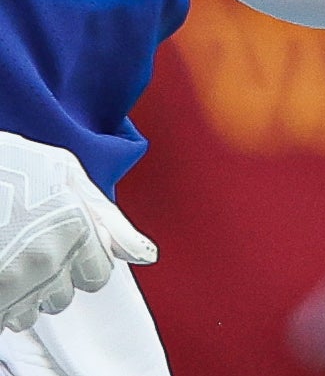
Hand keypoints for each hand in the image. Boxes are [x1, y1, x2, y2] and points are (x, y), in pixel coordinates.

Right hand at [0, 131, 153, 334]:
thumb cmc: (14, 166)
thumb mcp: (69, 176)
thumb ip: (110, 221)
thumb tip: (146, 257)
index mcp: (75, 230)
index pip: (98, 276)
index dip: (81, 260)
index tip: (62, 243)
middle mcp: (48, 261)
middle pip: (62, 298)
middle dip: (50, 279)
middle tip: (27, 247)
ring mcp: (12, 283)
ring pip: (28, 314)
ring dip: (21, 294)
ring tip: (7, 257)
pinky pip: (3, 320)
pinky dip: (1, 303)